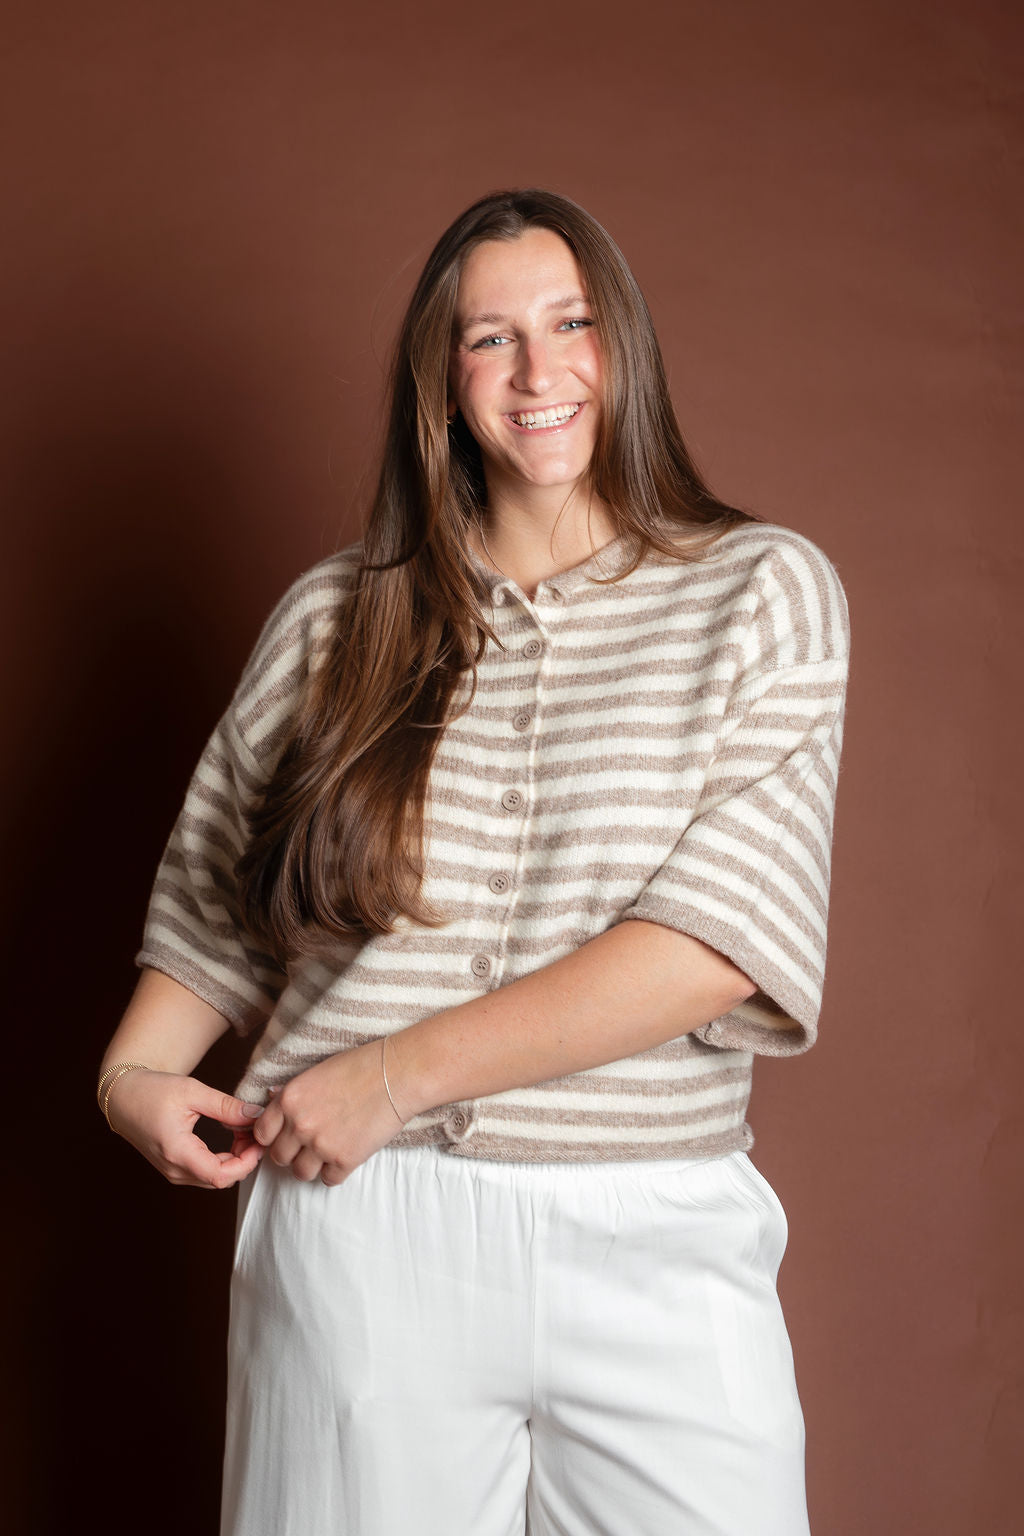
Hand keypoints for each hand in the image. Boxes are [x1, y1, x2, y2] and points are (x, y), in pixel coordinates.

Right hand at [105, 1069, 264, 1189]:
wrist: (123, 1097)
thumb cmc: (153, 1091)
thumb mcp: (192, 1091)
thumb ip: (226, 1106)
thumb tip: (256, 1116)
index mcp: (177, 1152)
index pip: (221, 1176)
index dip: (247, 1162)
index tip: (259, 1140)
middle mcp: (174, 1169)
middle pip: (221, 1179)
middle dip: (245, 1159)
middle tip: (255, 1130)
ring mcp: (173, 1172)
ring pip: (215, 1178)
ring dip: (236, 1159)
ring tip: (244, 1130)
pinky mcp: (174, 1168)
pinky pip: (206, 1172)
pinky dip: (224, 1159)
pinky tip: (232, 1137)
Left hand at [253, 1040, 404, 1186]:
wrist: (397, 1074)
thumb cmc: (360, 1067)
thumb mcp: (316, 1073)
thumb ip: (293, 1096)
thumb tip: (273, 1109)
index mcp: (289, 1099)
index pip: (262, 1134)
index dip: (273, 1136)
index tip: (286, 1135)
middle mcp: (299, 1124)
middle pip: (279, 1157)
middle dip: (293, 1152)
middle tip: (311, 1142)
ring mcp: (321, 1145)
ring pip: (301, 1173)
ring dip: (313, 1165)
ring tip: (330, 1149)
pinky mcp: (345, 1160)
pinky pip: (329, 1180)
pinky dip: (337, 1171)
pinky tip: (347, 1153)